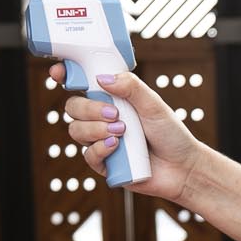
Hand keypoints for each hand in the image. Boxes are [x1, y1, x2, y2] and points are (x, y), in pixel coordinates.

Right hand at [53, 68, 203, 203]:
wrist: (183, 168)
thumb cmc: (171, 134)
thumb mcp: (153, 104)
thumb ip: (130, 87)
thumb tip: (101, 78)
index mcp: (112, 99)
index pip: (81, 84)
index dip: (65, 76)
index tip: (58, 72)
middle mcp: (102, 119)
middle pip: (73, 107)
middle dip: (88, 108)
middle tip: (114, 113)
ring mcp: (101, 141)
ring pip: (76, 131)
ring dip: (96, 129)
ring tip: (121, 132)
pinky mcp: (104, 164)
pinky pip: (87, 155)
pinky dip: (100, 149)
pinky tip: (116, 146)